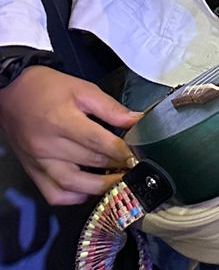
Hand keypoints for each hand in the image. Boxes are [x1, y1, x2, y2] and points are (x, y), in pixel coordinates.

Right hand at [0, 66, 138, 204]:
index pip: (99, 143)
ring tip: (119, 182)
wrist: (12, 92)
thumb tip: (136, 120)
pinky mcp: (32, 170)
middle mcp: (48, 146)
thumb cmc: (48, 88)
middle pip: (89, 162)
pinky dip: (73, 197)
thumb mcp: (83, 89)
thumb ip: (110, 108)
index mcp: (63, 122)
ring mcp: (38, 162)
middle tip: (135, 166)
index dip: (122, 151)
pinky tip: (89, 190)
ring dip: (99, 187)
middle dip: (117, 166)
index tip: (139, 155)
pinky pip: (52, 194)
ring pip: (72, 184)